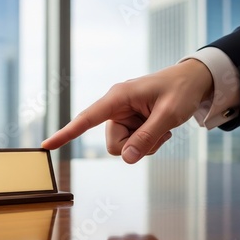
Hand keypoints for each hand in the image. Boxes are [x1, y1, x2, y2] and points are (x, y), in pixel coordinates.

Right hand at [41, 59, 212, 162]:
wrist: (192, 81)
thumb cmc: (181, 90)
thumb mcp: (169, 115)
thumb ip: (147, 138)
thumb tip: (126, 159)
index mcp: (118, 97)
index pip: (87, 118)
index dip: (66, 133)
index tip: (47, 145)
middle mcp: (115, 107)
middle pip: (113, 144)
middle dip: (135, 145)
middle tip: (159, 132)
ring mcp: (122, 116)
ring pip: (123, 147)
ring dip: (145, 144)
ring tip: (162, 127)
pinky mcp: (129, 123)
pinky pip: (132, 145)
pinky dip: (148, 142)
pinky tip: (160, 127)